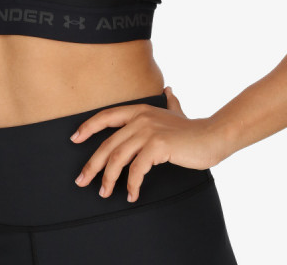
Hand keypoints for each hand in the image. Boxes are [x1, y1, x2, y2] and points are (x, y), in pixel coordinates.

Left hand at [70, 86, 220, 202]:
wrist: (212, 137)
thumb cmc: (192, 129)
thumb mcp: (177, 112)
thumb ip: (170, 102)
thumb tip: (169, 91)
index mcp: (140, 110)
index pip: (106, 116)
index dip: (88, 127)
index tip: (74, 139)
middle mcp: (140, 118)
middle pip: (108, 144)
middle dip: (92, 165)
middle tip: (82, 181)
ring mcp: (148, 131)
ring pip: (118, 158)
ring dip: (108, 179)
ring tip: (104, 193)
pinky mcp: (157, 146)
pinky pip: (137, 170)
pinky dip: (132, 185)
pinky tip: (132, 195)